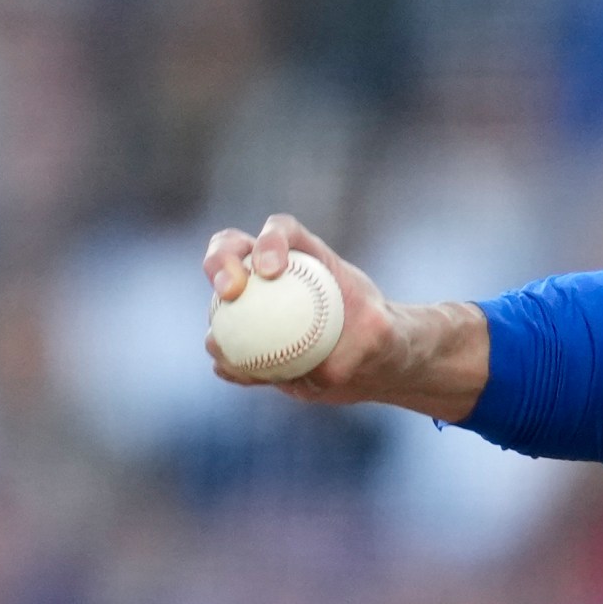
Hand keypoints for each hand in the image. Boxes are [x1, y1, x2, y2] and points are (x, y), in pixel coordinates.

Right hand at [202, 214, 487, 421]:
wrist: (375, 363)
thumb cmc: (385, 336)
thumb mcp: (388, 334)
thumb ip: (366, 342)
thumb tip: (325, 369)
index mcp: (308, 255)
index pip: (282, 231)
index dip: (269, 240)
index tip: (270, 269)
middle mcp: (274, 275)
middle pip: (232, 250)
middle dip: (220, 261)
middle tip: (229, 291)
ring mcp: (256, 307)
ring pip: (220, 305)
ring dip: (215, 321)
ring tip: (220, 345)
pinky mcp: (252, 343)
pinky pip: (231, 352)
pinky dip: (228, 362)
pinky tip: (235, 372)